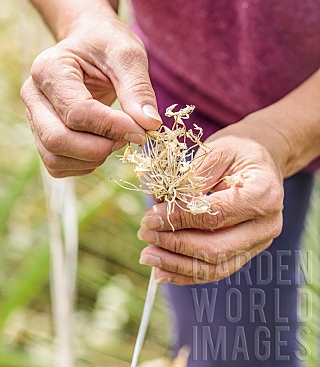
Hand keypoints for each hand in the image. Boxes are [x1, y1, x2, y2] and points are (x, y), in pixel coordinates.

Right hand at [21, 19, 161, 176]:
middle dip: (99, 148)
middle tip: (129, 136)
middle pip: (57, 140)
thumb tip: (150, 125)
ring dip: (93, 158)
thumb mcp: (128, 55)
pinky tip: (103, 144)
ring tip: (117, 138)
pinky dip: (85, 164)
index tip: (142, 131)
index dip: (112, 127)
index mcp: (49, 69)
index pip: (77, 112)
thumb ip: (138, 89)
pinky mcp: (42, 135)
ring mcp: (34, 118)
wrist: (89, 43)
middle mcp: (33, 95)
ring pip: (55, 158)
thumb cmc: (107, 44)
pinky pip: (57, 165)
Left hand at [138, 120, 285, 284]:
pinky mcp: (247, 252)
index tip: (150, 217)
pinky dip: (187, 273)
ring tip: (148, 255)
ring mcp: (259, 242)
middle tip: (145, 234)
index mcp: (264, 193)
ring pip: (216, 266)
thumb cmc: (239, 151)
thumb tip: (162, 206)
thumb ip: (192, 180)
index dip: (179, 219)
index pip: (216, 215)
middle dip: (175, 244)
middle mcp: (267, 224)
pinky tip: (162, 271)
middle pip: (217, 248)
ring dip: (177, 264)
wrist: (262, 160)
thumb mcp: (217, 151)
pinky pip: (216, 270)